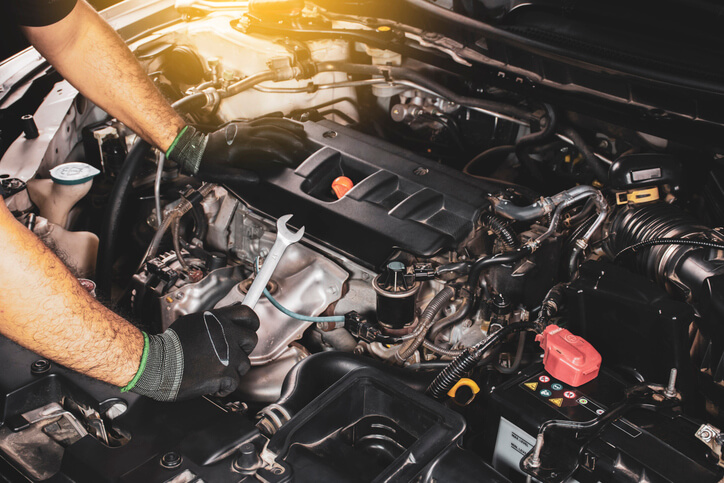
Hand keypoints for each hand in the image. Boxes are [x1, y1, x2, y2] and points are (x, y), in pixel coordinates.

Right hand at [124, 304, 259, 400]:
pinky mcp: (225, 375)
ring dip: (232, 368)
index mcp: (218, 320)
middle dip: (242, 348)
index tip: (249, 328)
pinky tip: (210, 381)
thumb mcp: (193, 322)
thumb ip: (213, 320)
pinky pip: (234, 382)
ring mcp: (228, 355)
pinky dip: (224, 385)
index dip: (252, 323)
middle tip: (230, 352)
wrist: (158, 365)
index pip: (248, 315)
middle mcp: (226, 335)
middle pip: (251, 340)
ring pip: (244, 363)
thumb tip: (226, 317)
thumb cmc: (170, 345)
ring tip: (214, 368)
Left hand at [166, 118, 307, 174]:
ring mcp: (243, 127)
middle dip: (290, 139)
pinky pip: (262, 119)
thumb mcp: (222, 174)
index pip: (268, 146)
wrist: (192, 149)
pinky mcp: (242, 125)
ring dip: (287, 127)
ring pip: (270, 123)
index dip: (282, 153)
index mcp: (240, 145)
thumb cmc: (205, 162)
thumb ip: (241, 176)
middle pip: (273, 132)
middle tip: (303, 146)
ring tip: (300, 131)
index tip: (292, 159)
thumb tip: (257, 180)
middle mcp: (243, 133)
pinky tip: (283, 118)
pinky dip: (275, 119)